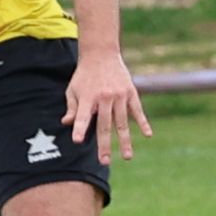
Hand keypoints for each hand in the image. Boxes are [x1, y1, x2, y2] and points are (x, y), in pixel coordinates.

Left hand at [63, 49, 151, 165]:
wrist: (101, 54)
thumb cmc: (84, 75)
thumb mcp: (73, 89)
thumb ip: (72, 107)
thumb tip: (67, 124)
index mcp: (87, 97)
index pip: (82, 116)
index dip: (80, 128)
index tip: (78, 141)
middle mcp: (104, 97)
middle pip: (104, 125)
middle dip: (104, 145)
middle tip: (105, 162)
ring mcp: (119, 95)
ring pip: (122, 122)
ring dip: (124, 140)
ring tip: (127, 157)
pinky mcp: (130, 92)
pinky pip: (137, 110)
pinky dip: (143, 123)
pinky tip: (148, 135)